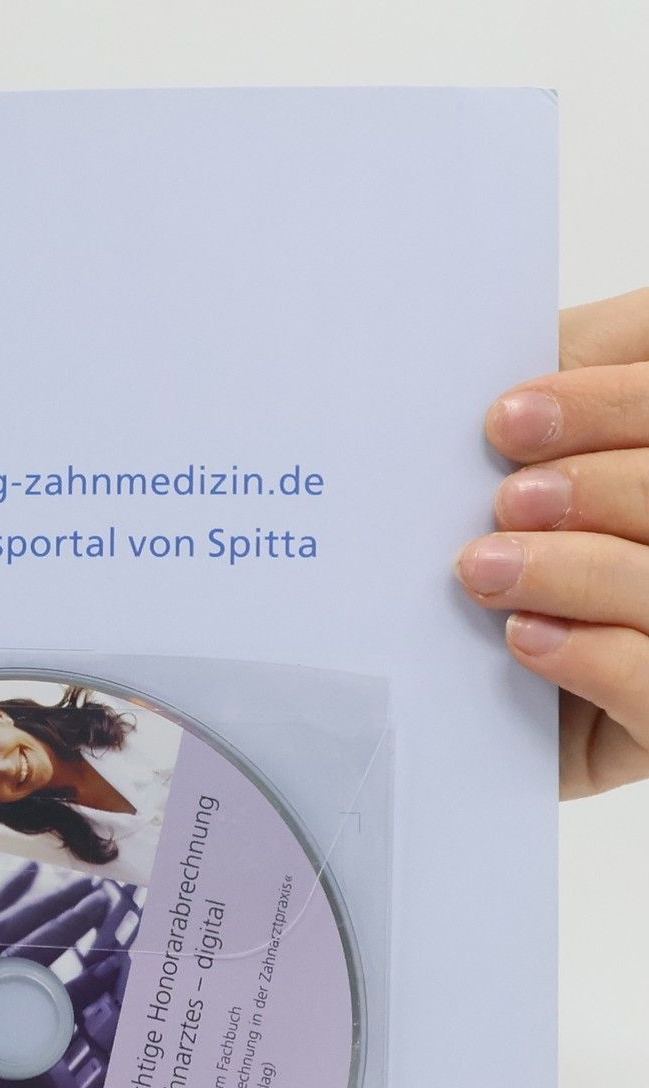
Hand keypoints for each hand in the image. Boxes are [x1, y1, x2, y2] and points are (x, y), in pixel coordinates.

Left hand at [460, 289, 648, 797]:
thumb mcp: (539, 472)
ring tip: (484, 568)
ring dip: (573, 568)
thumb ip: (562, 396)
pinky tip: (525, 637)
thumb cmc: (522, 573)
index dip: (609, 399)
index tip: (508, 418)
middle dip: (593, 488)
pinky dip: (588, 655)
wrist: (478, 723)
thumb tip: (527, 364)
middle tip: (505, 501)